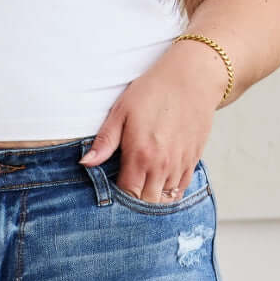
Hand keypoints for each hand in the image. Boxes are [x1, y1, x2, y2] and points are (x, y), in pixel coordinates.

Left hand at [78, 44, 225, 202]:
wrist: (193, 77)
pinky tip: (160, 181)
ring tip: (143, 187)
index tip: (114, 189)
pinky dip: (169, 191)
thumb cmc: (154, 91)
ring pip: (165, 200)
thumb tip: (86, 163)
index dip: (119, 198)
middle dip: (135, 203)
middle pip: (147, 203)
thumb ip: (105, 141)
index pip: (127, 194)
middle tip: (127, 190)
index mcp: (141, 155)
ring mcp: (180, 165)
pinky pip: (180, 189)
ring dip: (153, 198)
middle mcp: (162, 165)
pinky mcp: (193, 160)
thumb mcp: (122, 111)